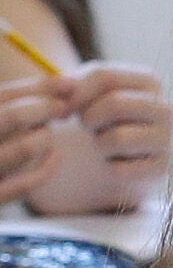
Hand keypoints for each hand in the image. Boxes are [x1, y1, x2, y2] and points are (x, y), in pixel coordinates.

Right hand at [0, 75, 62, 203]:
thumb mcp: (0, 126)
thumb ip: (11, 107)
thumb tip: (61, 86)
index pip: (1, 95)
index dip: (38, 87)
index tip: (69, 83)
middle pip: (11, 117)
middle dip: (46, 108)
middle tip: (65, 108)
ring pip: (23, 148)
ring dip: (44, 137)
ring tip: (46, 132)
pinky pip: (25, 185)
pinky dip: (45, 168)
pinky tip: (55, 156)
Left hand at [51, 63, 170, 179]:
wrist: (116, 159)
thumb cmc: (97, 118)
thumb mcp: (84, 94)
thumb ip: (69, 85)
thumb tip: (65, 85)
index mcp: (148, 81)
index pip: (104, 76)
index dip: (75, 93)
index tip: (67, 108)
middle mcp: (164, 108)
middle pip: (115, 104)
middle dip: (90, 118)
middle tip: (87, 126)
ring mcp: (166, 138)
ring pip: (118, 138)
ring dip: (100, 143)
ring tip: (103, 143)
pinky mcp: (162, 167)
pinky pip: (122, 168)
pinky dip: (108, 167)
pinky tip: (114, 163)